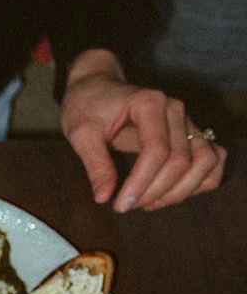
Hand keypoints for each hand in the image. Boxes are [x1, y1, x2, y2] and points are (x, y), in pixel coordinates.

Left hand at [61, 50, 226, 212]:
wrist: (97, 87)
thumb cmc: (87, 107)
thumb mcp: (81, 134)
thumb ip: (95, 164)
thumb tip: (104, 197)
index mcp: (149, 104)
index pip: (156, 151)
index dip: (141, 183)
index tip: (120, 205)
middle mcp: (175, 111)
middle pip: (181, 160)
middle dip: (156, 191)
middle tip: (127, 206)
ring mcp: (187, 121)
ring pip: (204, 161)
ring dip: (181, 190)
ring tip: (148, 203)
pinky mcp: (191, 133)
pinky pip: (212, 160)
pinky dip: (199, 181)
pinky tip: (170, 193)